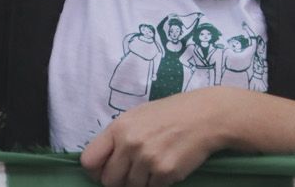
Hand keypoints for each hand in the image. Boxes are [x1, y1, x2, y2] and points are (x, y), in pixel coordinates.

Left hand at [80, 88, 231, 186]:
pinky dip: (158, 183)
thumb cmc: (170, 114)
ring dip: (141, 182)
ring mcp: (148, 159)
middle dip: (119, 180)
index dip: (96, 170)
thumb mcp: (137, 117)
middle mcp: (130, 144)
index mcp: (119, 128)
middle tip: (134, 170)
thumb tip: (100, 164)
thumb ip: (117, 138)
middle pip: (109, 181)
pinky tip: (167, 166)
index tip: (105, 170)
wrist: (205, 116)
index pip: (89, 161)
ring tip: (154, 164)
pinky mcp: (165, 172)